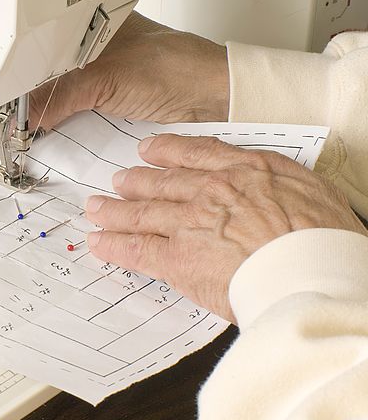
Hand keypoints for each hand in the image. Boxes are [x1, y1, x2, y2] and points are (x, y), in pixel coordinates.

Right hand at [30, 12, 230, 130]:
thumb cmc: (174, 68)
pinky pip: (75, 104)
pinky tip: (52, 123)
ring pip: (60, 87)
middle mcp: (92, 45)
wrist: (212, 96)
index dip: (19, 70)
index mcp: (88, 24)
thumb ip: (61, 96)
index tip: (4, 98)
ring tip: (26, 122)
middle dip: (28, 91)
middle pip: (46, 69)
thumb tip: (28, 115)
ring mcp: (101, 70)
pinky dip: (62, 115)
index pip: (40, 46)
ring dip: (45, 105)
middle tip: (11, 115)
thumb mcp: (105, 80)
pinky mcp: (110, 93)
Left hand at [83, 135, 366, 322]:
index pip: (197, 153)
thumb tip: (272, 192)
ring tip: (96, 208)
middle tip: (118, 180)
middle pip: (162, 181)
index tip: (150, 148)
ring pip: (141, 212)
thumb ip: (279, 185)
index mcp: (246, 170)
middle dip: (136, 181)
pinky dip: (112, 245)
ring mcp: (189, 223)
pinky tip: (98, 242)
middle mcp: (211, 190)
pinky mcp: (176, 257)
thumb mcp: (311, 191)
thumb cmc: (324, 239)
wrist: (312, 271)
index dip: (168, 150)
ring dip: (114, 210)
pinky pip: (135, 248)